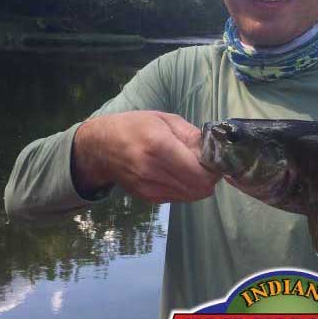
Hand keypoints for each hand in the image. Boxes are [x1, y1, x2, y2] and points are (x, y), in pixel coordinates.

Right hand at [72, 110, 219, 204]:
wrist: (101, 147)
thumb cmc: (134, 126)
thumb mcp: (164, 119)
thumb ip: (190, 135)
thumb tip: (212, 149)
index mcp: (158, 145)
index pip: (198, 172)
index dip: (214, 168)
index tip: (216, 159)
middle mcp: (153, 171)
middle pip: (198, 188)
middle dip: (210, 177)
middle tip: (208, 164)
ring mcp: (149, 188)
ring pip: (191, 196)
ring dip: (199, 184)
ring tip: (193, 167)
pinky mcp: (147, 198)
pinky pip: (179, 198)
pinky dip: (186, 188)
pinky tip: (179, 174)